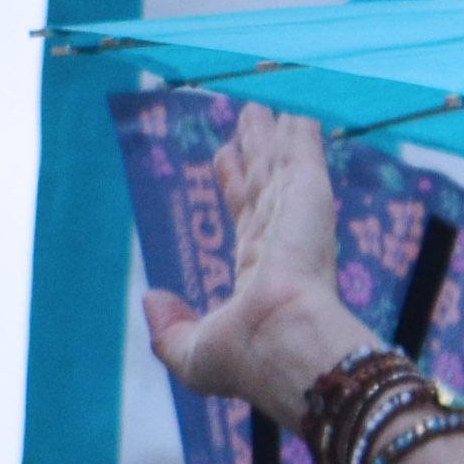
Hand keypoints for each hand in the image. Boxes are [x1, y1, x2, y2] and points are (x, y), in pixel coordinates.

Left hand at [137, 105, 375, 419]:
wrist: (286, 349)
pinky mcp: (310, 201)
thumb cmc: (246, 361)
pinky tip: (296, 107)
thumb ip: (169, 330)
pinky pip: (301, 156)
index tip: (227, 158)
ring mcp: (298, 220)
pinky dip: (300, 132)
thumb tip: (153, 298)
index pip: (246, 218)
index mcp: (261, 275)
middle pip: (264, 184)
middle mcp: (282, 243)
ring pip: (281, 165)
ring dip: (275, 134)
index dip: (233, 185)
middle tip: (250, 118)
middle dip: (257, 152)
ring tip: (266, 102)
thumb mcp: (191, 353)